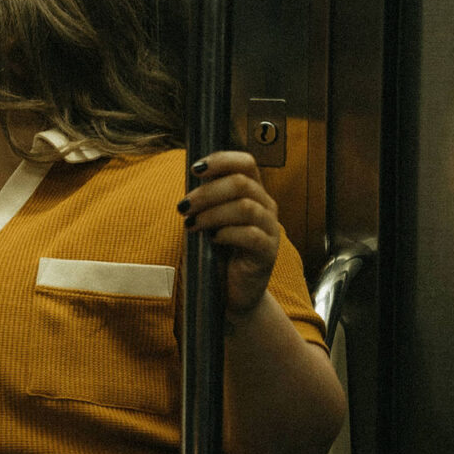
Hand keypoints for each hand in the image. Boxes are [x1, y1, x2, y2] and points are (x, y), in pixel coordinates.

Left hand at [178, 151, 281, 326]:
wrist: (231, 294)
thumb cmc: (217, 255)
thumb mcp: (208, 221)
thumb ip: (203, 200)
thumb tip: (186, 179)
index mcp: (252, 193)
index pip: (245, 162)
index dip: (221, 160)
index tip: (195, 169)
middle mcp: (265, 206)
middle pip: (241, 182)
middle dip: (207, 192)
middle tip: (183, 207)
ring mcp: (270, 229)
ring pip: (245, 207)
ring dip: (212, 213)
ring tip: (191, 225)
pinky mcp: (268, 252)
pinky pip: (251, 235)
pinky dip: (227, 234)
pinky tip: (213, 240)